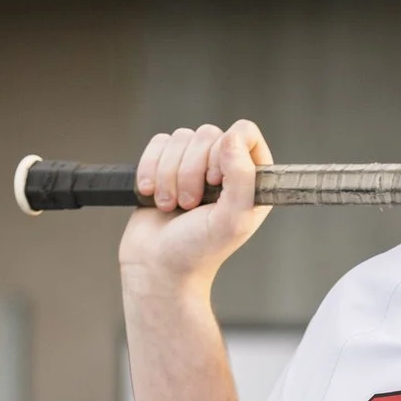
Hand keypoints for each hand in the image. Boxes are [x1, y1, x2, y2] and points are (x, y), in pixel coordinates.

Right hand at [119, 122, 272, 300]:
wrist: (157, 268)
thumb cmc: (198, 251)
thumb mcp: (232, 220)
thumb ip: (242, 178)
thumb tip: (231, 138)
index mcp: (251, 178)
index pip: (245, 132)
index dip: (226, 151)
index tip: (214, 182)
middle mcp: (224, 168)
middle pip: (208, 134)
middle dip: (191, 171)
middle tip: (190, 206)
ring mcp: (194, 165)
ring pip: (180, 137)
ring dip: (169, 176)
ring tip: (171, 207)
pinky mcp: (164, 165)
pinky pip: (157, 143)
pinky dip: (150, 169)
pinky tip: (152, 195)